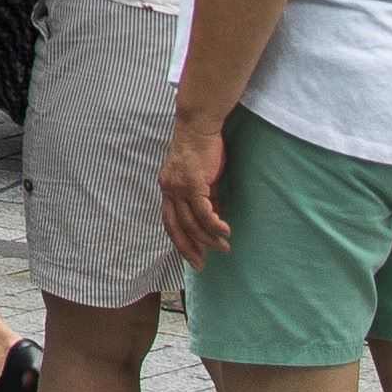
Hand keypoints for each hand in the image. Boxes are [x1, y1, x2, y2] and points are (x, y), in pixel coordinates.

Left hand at [158, 117, 235, 266]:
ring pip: (192, 223)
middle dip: (188, 249)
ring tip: (224, 248)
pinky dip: (214, 225)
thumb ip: (203, 196)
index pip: (169, 221)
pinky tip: (225, 232)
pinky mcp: (193, 183)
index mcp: (167, 188)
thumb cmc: (201, 149)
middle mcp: (168, 190)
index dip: (179, 241)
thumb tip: (213, 216)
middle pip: (176, 227)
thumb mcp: (199, 177)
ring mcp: (179, 187)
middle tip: (202, 265)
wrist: (198, 126)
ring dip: (208, 239)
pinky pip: (204, 212)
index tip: (190, 257)